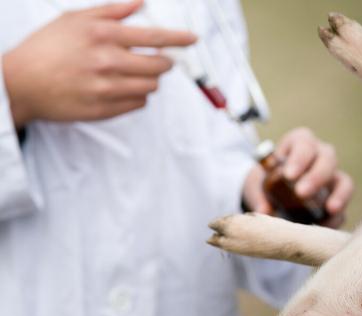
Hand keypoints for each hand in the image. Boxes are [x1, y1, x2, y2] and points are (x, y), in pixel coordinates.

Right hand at [2, 0, 196, 127]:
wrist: (20, 83)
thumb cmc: (46, 49)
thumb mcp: (74, 19)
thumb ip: (112, 11)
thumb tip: (140, 2)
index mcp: (103, 35)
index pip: (154, 37)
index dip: (178, 39)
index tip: (192, 40)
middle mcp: (108, 62)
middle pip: (159, 66)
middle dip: (164, 62)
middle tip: (157, 59)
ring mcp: (107, 88)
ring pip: (151, 87)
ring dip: (149, 79)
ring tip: (131, 73)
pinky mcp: (105, 110)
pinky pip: (138, 104)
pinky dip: (137, 96)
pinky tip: (121, 87)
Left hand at [243, 127, 353, 228]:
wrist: (272, 195)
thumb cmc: (265, 182)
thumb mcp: (256, 185)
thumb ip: (258, 196)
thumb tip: (265, 211)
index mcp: (299, 144)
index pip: (304, 143)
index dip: (299, 157)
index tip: (289, 175)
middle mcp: (320, 157)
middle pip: (327, 158)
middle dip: (316, 176)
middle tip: (302, 193)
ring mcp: (332, 178)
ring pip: (344, 181)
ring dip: (339, 194)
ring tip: (330, 209)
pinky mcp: (338, 199)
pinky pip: (343, 207)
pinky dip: (337, 217)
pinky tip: (326, 225)